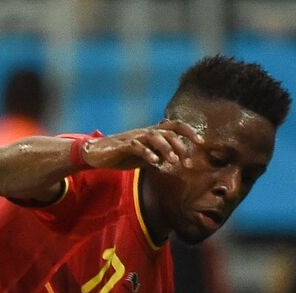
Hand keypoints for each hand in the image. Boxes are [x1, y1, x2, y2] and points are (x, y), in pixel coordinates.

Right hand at [83, 119, 203, 171]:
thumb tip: (173, 159)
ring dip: (166, 149)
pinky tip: (154, 163)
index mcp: (152, 133)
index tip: (201, 143)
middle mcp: (145, 132)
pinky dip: (147, 154)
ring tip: (173, 162)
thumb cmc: (120, 155)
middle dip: (181, 145)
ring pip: (155, 137)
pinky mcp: (122, 145)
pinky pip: (137, 147)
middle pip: (169, 131)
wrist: (95, 154)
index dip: (190, 132)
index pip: (175, 126)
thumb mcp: (143, 156)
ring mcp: (134, 137)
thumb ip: (157, 155)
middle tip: (187, 161)